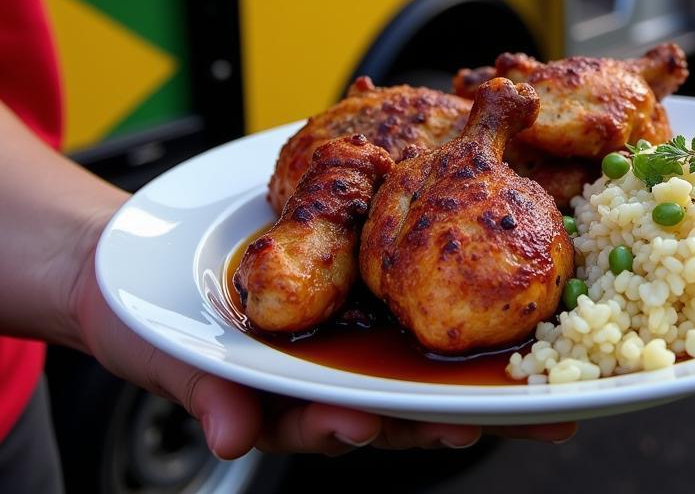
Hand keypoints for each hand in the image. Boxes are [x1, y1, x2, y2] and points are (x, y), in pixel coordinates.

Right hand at [71, 223, 575, 457]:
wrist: (150, 264)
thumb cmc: (159, 322)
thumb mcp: (177, 358)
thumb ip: (206, 393)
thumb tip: (228, 438)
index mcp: (301, 398)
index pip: (359, 424)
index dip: (407, 430)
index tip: (447, 429)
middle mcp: (338, 366)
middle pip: (410, 395)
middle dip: (468, 405)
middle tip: (527, 411)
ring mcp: (351, 324)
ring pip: (417, 346)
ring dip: (473, 354)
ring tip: (535, 365)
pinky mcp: (356, 276)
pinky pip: (400, 279)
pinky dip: (441, 278)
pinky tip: (488, 268)